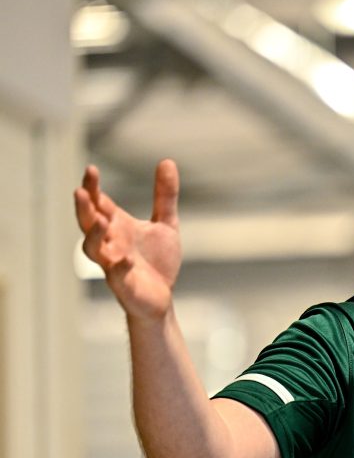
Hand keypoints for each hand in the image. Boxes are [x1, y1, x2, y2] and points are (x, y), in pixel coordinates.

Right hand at [74, 160, 181, 318]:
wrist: (161, 297)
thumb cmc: (157, 260)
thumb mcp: (165, 223)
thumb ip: (165, 195)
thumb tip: (167, 161)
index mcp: (116, 225)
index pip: (99, 203)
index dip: (92, 187)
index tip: (91, 169)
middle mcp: (109, 242)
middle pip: (88, 222)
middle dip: (84, 207)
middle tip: (81, 190)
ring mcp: (113, 263)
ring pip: (93, 249)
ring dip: (94, 235)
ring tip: (100, 220)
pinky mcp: (123, 284)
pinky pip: (116, 275)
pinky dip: (120, 266)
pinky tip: (126, 259)